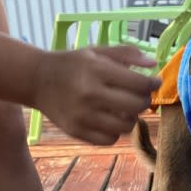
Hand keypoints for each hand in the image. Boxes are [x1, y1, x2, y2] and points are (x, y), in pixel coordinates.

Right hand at [34, 45, 160, 144]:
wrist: (37, 80)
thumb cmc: (72, 64)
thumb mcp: (96, 51)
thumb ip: (126, 54)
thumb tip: (153, 64)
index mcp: (97, 70)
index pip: (139, 83)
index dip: (152, 84)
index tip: (154, 83)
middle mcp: (90, 93)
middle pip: (136, 106)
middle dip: (144, 101)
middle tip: (140, 97)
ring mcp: (82, 115)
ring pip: (126, 126)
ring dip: (131, 118)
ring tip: (125, 109)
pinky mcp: (76, 131)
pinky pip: (110, 139)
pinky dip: (115, 132)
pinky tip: (110, 121)